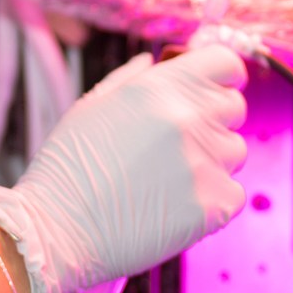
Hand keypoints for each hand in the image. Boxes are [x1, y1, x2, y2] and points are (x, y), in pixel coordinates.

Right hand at [0, 46, 249, 292]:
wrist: (57, 230)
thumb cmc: (68, 168)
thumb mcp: (92, 106)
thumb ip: (132, 79)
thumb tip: (154, 63)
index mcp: (160, 87)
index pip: (226, 63)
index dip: (221, 77)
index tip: (211, 91)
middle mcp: (188, 118)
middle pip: (234, 107)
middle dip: (214, 120)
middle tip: (178, 145)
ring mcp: (203, 162)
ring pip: (235, 152)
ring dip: (212, 161)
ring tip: (169, 179)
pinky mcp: (212, 205)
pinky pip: (233, 193)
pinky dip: (213, 200)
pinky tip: (176, 205)